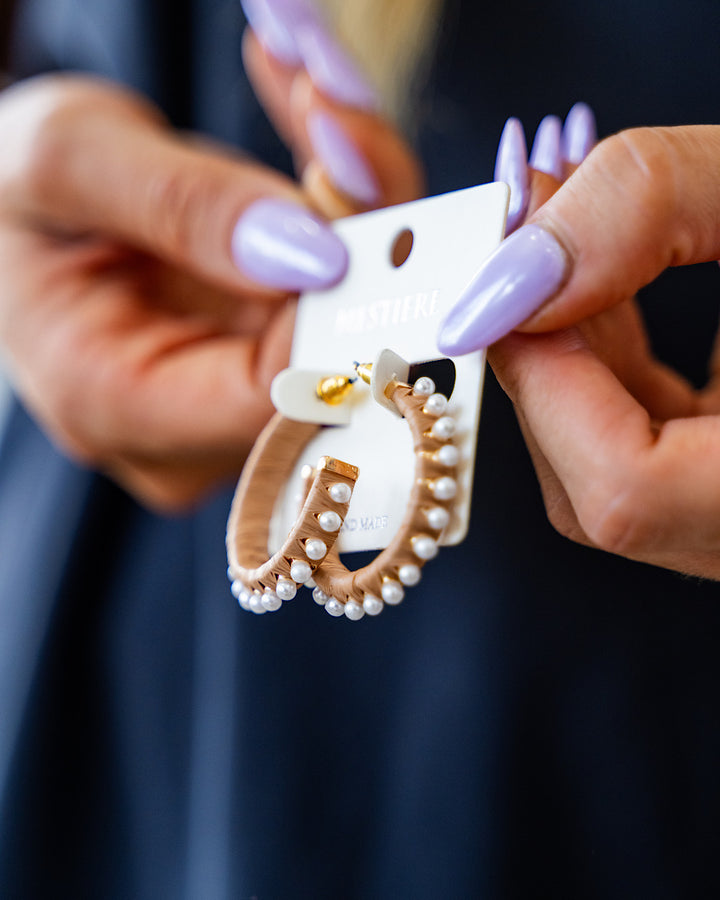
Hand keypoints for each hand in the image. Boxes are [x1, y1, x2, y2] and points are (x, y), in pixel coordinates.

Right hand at [0, 15, 420, 509]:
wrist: (21, 215)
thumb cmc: (18, 198)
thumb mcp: (67, 163)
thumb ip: (182, 206)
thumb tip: (317, 253)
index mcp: (111, 406)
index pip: (270, 398)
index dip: (328, 305)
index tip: (340, 187)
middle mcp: (188, 431)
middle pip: (325, 367)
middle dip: (358, 240)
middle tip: (344, 127)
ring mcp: (233, 400)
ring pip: (349, 331)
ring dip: (361, 215)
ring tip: (329, 113)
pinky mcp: (266, 360)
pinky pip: (342, 304)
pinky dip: (349, 219)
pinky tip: (329, 141)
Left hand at [439, 115, 719, 577]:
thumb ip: (652, 208)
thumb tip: (507, 276)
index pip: (624, 495)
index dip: (545, 382)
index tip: (504, 267)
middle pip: (596, 493)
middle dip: (544, 360)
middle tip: (528, 240)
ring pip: (606, 474)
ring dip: (567, 358)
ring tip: (574, 242)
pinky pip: (640, 448)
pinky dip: (605, 370)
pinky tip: (607, 289)